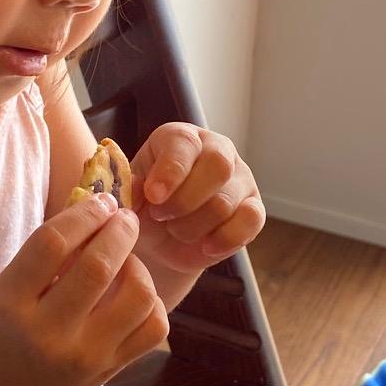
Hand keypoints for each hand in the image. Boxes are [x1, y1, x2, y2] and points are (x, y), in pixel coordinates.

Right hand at [0, 194, 168, 385]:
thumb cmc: (4, 331)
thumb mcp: (7, 288)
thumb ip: (46, 252)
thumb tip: (100, 206)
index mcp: (11, 302)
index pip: (52, 244)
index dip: (84, 214)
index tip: (101, 202)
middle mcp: (48, 332)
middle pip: (99, 267)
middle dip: (120, 231)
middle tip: (125, 219)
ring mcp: (84, 356)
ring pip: (138, 296)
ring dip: (138, 267)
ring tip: (127, 261)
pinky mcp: (110, 370)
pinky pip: (154, 328)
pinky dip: (152, 302)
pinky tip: (134, 294)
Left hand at [131, 124, 265, 277]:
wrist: (161, 243)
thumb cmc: (145, 209)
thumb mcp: (131, 198)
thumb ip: (132, 190)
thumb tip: (138, 187)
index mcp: (182, 138)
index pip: (185, 143)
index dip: (171, 170)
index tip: (154, 195)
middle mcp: (217, 150)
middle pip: (217, 166)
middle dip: (184, 201)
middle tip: (161, 216)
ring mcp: (240, 179)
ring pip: (225, 202)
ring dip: (193, 226)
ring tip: (176, 231)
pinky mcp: (254, 208)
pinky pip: (251, 221)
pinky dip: (225, 240)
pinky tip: (205, 247)